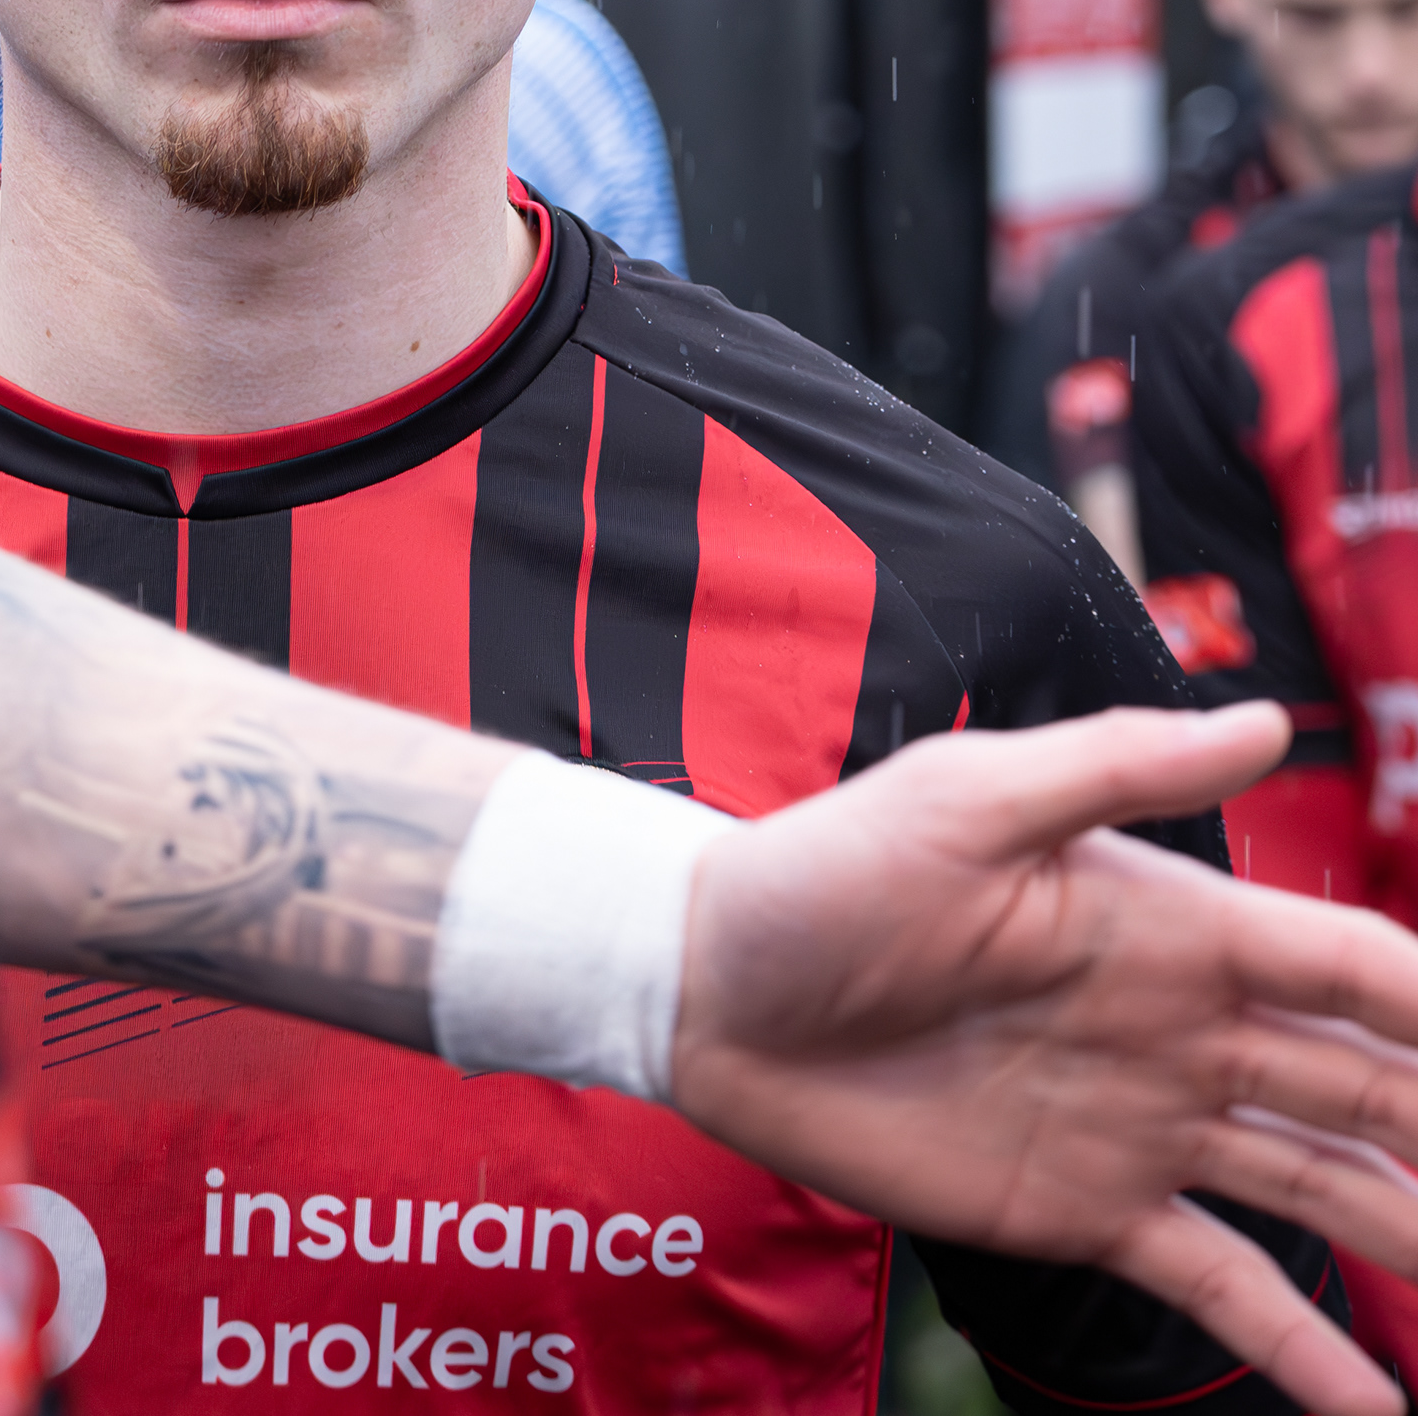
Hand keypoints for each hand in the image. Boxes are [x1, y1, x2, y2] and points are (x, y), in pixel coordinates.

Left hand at [673, 703, 1417, 1415]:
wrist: (715, 988)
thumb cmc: (831, 870)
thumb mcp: (967, 797)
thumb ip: (1119, 765)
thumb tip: (1269, 717)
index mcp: (1172, 923)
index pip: (1352, 972)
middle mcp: (1184, 1027)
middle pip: (1366, 1090)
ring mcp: (1143, 1124)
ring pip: (1324, 1191)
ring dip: (1413, 1238)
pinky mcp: (1084, 1207)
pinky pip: (1219, 1285)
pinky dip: (1306, 1351)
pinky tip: (1383, 1407)